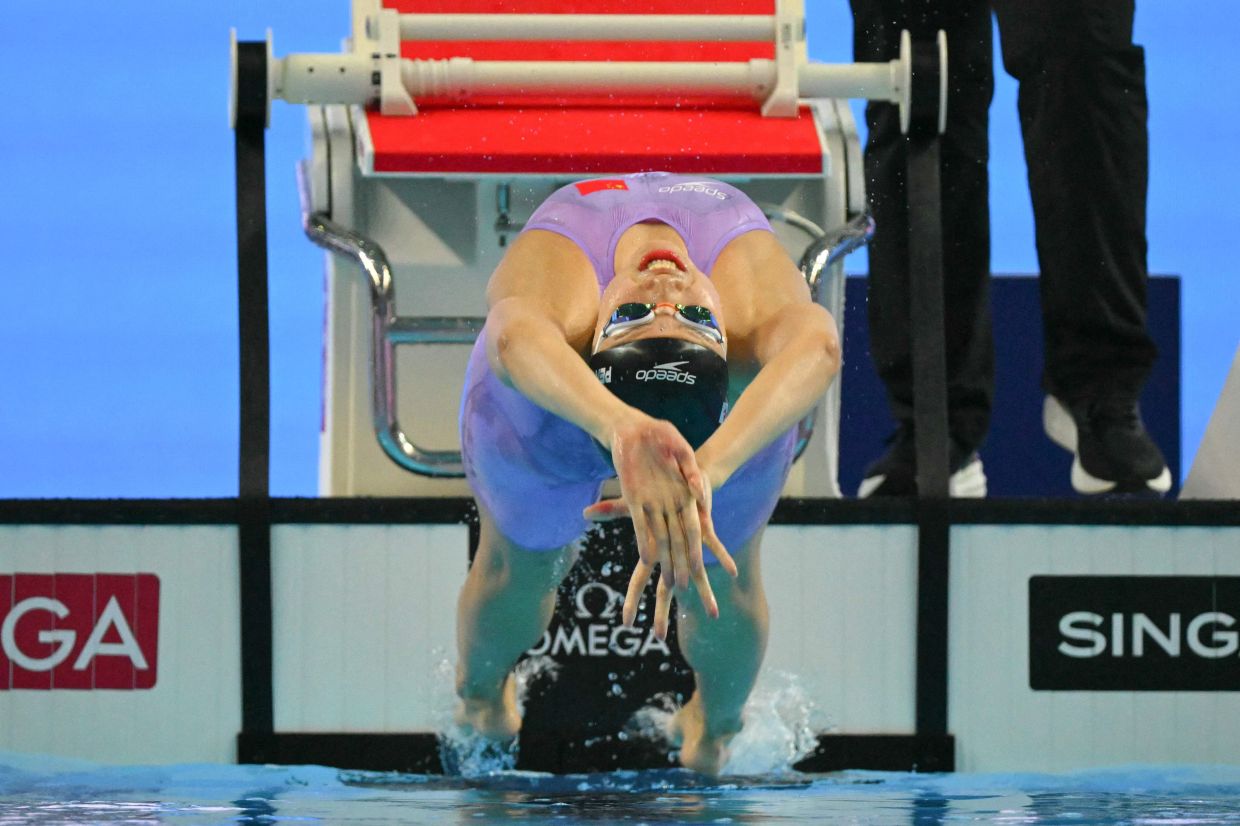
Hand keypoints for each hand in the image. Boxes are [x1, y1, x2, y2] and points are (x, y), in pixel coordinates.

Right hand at [584, 446, 735, 638]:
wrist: (678, 478)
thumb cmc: (653, 493)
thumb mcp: (631, 503)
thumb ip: (609, 511)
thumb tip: (584, 512)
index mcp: (653, 551)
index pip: (639, 581)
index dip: (633, 602)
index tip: (626, 624)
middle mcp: (671, 554)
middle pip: (667, 589)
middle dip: (664, 612)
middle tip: (661, 637)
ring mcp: (688, 545)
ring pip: (696, 575)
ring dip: (705, 592)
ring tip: (714, 614)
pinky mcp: (703, 530)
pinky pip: (715, 546)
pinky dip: (724, 557)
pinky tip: (733, 573)